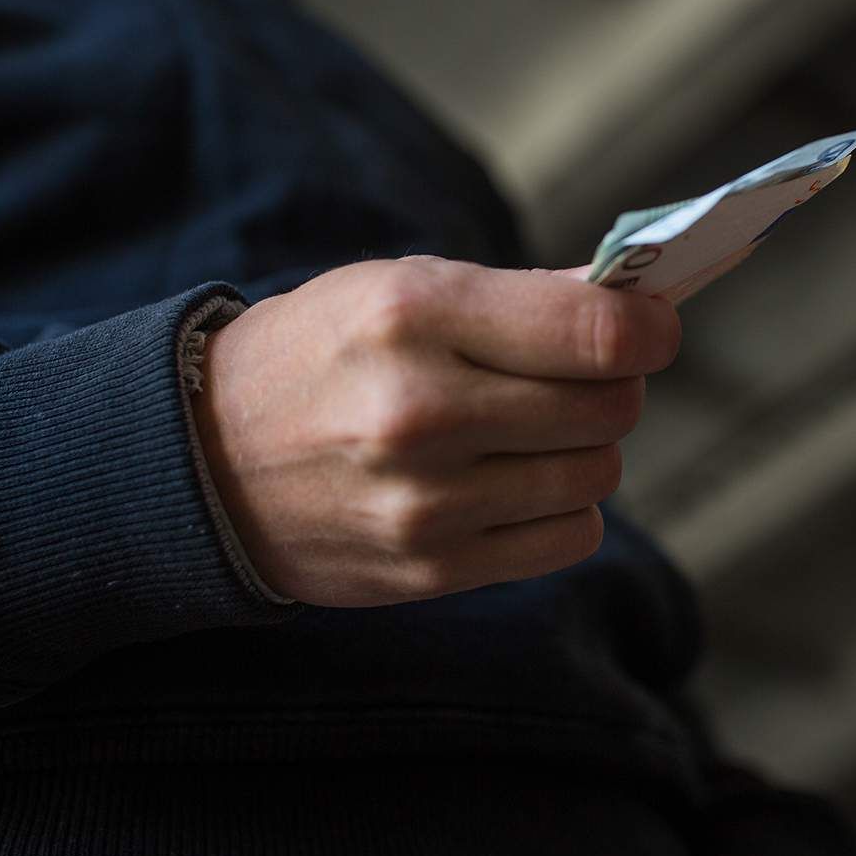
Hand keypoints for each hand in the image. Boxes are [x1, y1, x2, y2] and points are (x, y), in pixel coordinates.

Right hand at [194, 256, 679, 605]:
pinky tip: (515, 483)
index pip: (597, 331)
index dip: (650, 329)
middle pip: (609, 406)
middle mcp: (422, 411)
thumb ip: (522, 297)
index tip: (654, 326)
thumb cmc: (318, 356)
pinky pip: (567, 538)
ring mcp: (426, 501)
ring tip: (534, 430)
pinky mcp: (430, 568)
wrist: (201, 464)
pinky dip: (562, 509)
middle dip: (615, 384)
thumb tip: (637, 301)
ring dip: (586, 450)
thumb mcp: (399, 287)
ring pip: (597, 476)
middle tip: (584, 374)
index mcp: (414, 315)